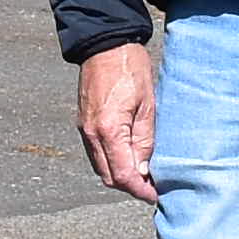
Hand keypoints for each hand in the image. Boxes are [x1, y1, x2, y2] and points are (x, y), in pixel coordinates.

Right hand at [76, 38, 159, 201]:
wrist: (104, 43)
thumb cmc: (130, 67)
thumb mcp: (148, 104)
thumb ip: (145, 140)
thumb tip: (144, 170)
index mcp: (109, 130)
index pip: (123, 175)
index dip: (140, 190)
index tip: (155, 195)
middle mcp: (91, 133)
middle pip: (109, 176)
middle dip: (130, 186)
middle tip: (151, 187)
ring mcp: (84, 128)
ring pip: (100, 167)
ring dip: (120, 175)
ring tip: (142, 174)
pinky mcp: (83, 122)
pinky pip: (95, 153)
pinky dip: (111, 161)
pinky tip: (127, 157)